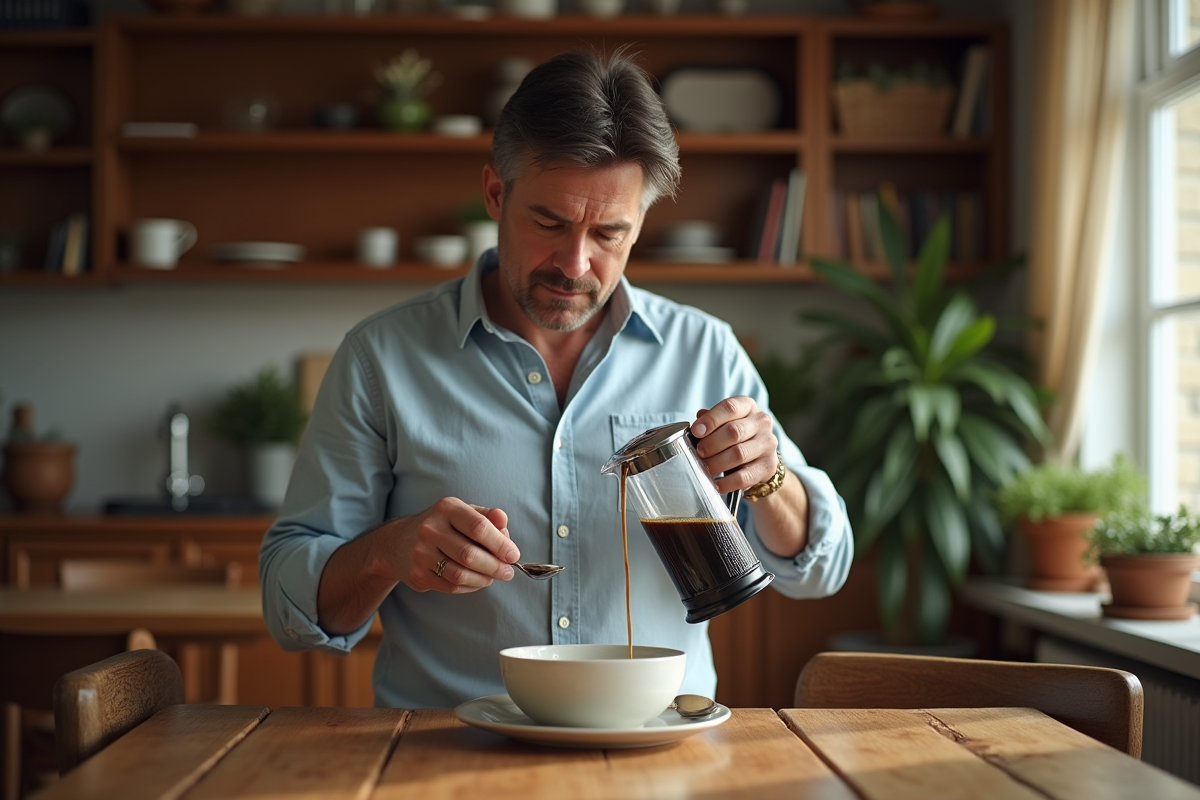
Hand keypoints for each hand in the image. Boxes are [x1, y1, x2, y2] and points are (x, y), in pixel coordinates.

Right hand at [390, 499, 520, 593]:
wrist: (398, 542)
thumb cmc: (442, 526)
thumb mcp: (463, 512)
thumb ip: (487, 516)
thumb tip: (504, 522)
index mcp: (447, 508)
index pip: (479, 527)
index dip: (500, 544)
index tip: (513, 555)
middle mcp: (430, 528)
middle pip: (470, 554)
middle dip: (494, 566)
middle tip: (507, 572)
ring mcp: (421, 553)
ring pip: (460, 574)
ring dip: (483, 579)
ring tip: (493, 577)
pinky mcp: (418, 574)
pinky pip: (451, 586)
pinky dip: (470, 587)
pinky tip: (476, 581)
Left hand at [692, 396, 778, 495]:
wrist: (759, 458)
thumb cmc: (735, 437)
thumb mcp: (724, 423)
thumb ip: (710, 421)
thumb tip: (697, 423)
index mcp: (747, 406)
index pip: (730, 407)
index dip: (711, 419)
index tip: (696, 431)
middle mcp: (761, 422)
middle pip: (734, 431)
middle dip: (712, 443)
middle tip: (699, 452)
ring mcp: (767, 444)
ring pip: (739, 454)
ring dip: (717, 462)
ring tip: (705, 467)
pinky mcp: (768, 466)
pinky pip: (745, 476)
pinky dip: (728, 482)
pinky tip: (716, 484)